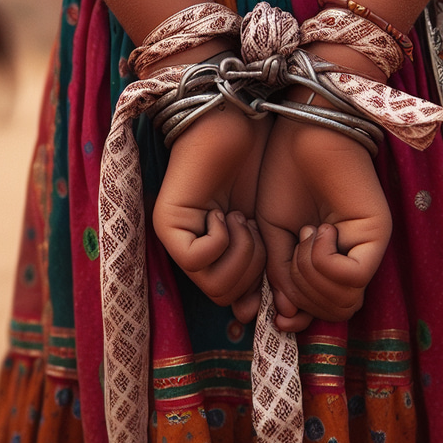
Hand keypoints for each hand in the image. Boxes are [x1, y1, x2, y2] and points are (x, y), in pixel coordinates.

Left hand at [153, 105, 270, 322]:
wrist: (237, 127)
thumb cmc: (255, 171)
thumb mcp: (268, 229)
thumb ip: (265, 270)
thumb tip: (261, 315)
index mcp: (214, 255)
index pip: (233, 299)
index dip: (258, 291)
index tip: (275, 265)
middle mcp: (191, 252)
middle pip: (225, 297)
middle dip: (253, 268)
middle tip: (254, 228)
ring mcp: (176, 240)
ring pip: (213, 285)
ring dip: (241, 252)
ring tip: (241, 218)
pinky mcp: (167, 225)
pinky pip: (199, 258)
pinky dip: (222, 239)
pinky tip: (224, 211)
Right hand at [256, 112, 391, 331]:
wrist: (301, 137)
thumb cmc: (283, 176)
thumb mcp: (271, 234)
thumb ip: (280, 276)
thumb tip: (285, 316)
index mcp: (327, 259)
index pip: (323, 309)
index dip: (298, 317)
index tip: (276, 312)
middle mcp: (351, 257)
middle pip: (333, 311)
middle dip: (301, 293)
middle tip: (291, 250)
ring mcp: (365, 247)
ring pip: (343, 300)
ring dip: (309, 275)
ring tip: (305, 233)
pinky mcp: (376, 235)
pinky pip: (351, 276)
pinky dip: (324, 261)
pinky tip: (319, 229)